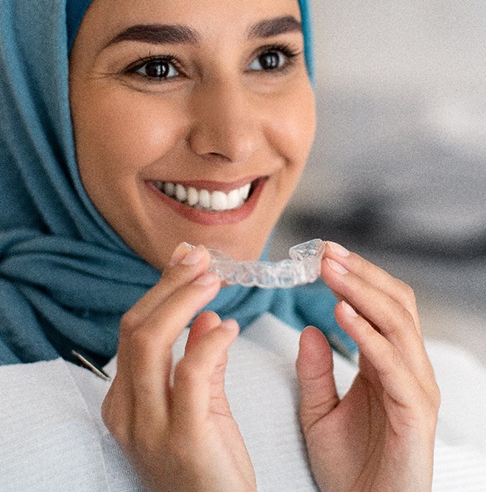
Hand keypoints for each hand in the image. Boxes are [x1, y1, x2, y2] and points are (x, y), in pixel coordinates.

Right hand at [102, 243, 255, 491]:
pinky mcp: (183, 437)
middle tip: (201, 259)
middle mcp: (127, 411)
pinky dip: (210, 341)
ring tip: (214, 280)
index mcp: (125, 401)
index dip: (161, 289)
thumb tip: (205, 315)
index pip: (134, 329)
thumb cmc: (210, 464)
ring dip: (184, 301)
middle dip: (170, 285)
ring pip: (152, 341)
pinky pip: (190, 373)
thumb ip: (198, 360)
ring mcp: (149, 427)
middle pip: (137, 328)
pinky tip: (231, 327)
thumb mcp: (200, 406)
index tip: (188, 259)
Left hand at [296, 242, 439, 491]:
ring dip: (362, 291)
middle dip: (361, 273)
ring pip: (398, 323)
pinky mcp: (415, 413)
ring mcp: (416, 388)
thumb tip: (309, 328)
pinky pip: (393, 363)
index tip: (323, 254)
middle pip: (395, 303)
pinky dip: (368, 334)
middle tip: (327, 252)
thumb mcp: (318, 412)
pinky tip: (341, 313)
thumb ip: (314, 371)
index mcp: (386, 364)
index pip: (381, 305)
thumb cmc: (349, 468)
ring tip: (330, 271)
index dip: (355, 276)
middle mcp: (407, 369)